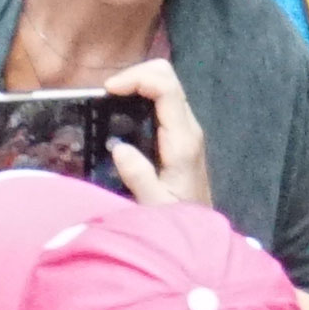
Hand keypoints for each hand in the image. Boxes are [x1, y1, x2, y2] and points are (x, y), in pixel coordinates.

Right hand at [98, 57, 207, 214]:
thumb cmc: (178, 219)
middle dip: (136, 74)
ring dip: (137, 83)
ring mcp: (186, 128)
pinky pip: (162, 100)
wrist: (200, 234)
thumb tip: (118, 147)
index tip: (108, 90)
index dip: (137, 78)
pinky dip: (141, 95)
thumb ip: (139, 177)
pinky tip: (122, 113)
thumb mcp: (155, 206)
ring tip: (111, 101)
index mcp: (182, 140)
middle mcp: (188, 127)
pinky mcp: (180, 134)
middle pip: (167, 76)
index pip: (166, 88)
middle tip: (108, 94)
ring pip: (165, 84)